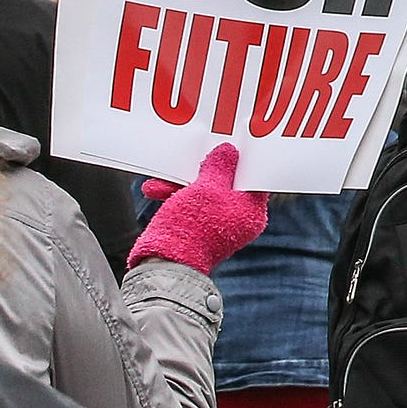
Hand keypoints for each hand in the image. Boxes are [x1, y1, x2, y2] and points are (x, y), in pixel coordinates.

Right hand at [129, 143, 271, 273]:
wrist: (164, 264)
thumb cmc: (192, 226)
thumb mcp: (207, 187)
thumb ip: (220, 166)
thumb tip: (229, 151)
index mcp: (252, 212)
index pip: (252, 178)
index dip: (240, 160)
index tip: (228, 143)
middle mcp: (238, 220)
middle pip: (224, 184)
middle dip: (200, 171)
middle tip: (191, 158)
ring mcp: (217, 227)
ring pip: (202, 194)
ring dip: (180, 184)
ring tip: (160, 181)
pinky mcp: (196, 231)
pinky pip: (189, 206)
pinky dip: (174, 197)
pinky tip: (155, 190)